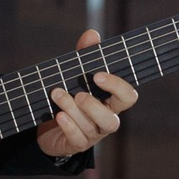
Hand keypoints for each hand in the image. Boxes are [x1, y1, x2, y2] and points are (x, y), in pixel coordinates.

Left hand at [36, 28, 137, 159]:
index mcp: (111, 102)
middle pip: (112, 121)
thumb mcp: (76, 74)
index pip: (128, 97)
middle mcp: (105, 120)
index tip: (98, 75)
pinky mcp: (76, 144)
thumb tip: (92, 34)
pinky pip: (77, 139)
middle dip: (93, 106)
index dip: (117, 87)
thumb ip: (84, 55)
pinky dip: (68, 126)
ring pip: (89, 127)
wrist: (50, 124)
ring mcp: (92, 135)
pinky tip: (58, 115)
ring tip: (57, 94)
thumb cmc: (71, 95)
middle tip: (78, 93)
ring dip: (72, 109)